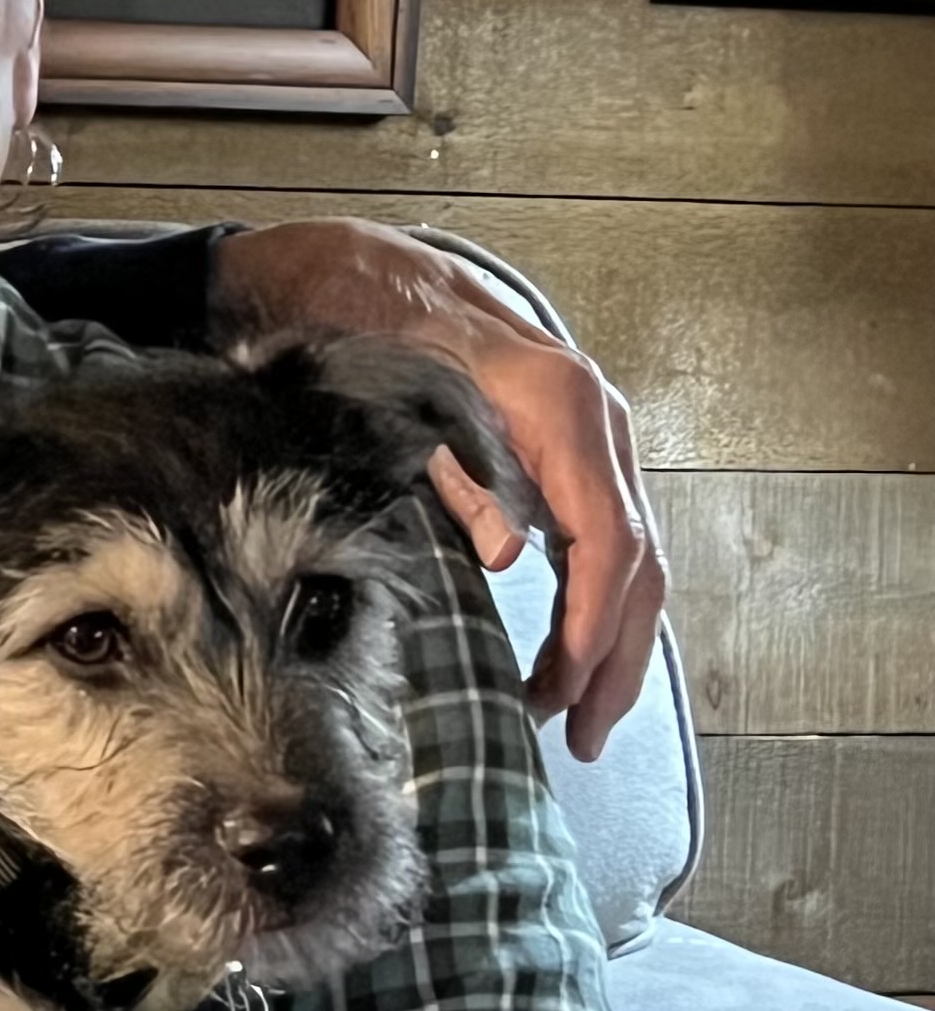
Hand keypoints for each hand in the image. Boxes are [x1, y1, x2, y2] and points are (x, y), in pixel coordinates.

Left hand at [214, 219, 664, 760]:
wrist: (373, 277)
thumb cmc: (376, 331)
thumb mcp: (394, 395)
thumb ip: (454, 470)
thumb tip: (512, 553)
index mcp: (560, 405)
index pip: (606, 537)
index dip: (591, 621)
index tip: (568, 686)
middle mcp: (595, 423)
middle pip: (636, 561)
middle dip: (612, 656)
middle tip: (583, 733)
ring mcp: (593, 440)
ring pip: (632, 561)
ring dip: (610, 646)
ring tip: (578, 719)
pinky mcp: (575, 459)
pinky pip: (607, 546)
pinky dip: (596, 609)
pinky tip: (572, 661)